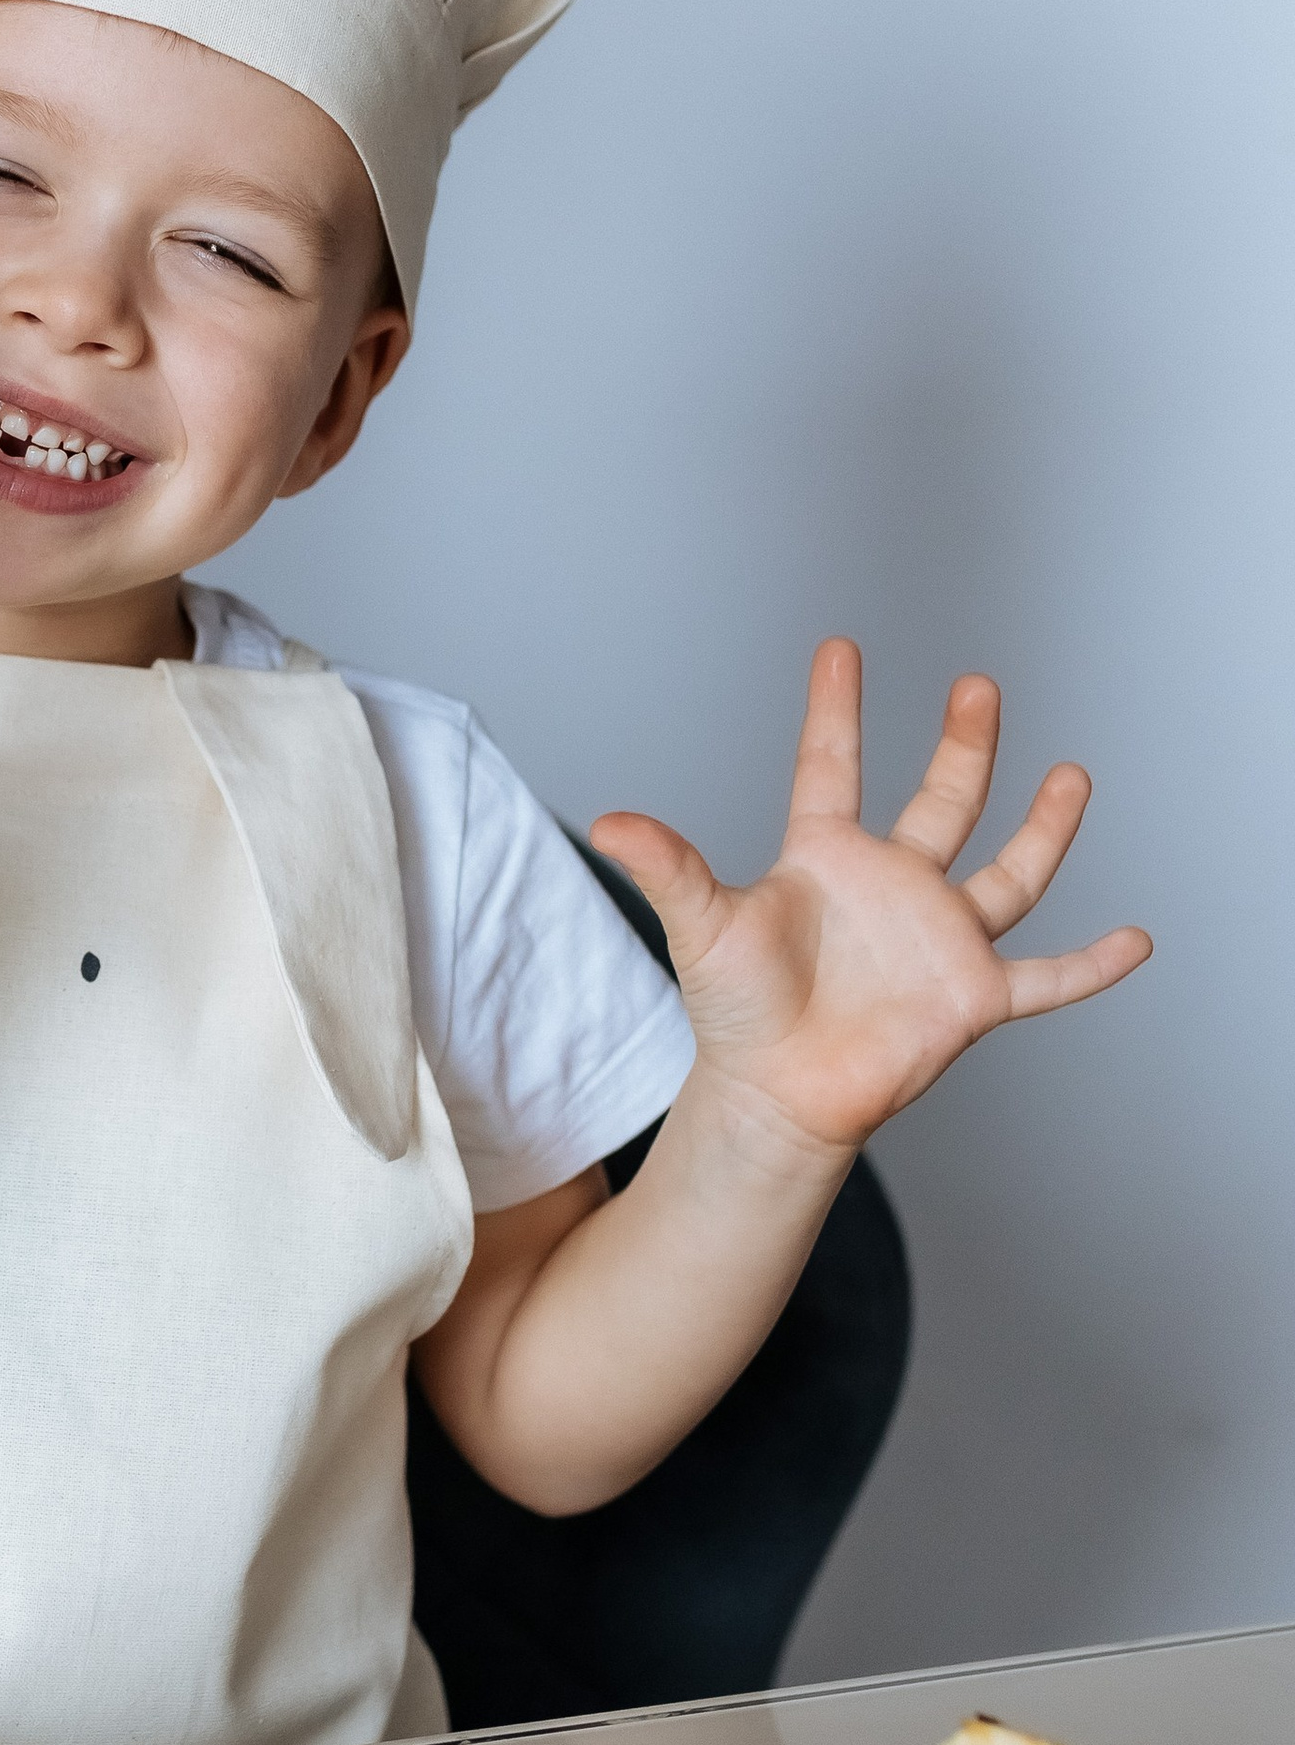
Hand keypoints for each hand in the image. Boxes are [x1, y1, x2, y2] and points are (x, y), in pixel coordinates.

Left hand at [589, 639, 1150, 1160]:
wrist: (774, 1096)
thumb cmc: (735, 1013)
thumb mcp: (703, 927)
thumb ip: (670, 868)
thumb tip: (607, 822)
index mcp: (826, 860)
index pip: (832, 767)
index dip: (835, 710)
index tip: (839, 648)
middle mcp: (893, 887)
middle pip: (941, 802)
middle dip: (963, 746)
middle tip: (979, 686)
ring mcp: (940, 938)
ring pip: (1009, 873)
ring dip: (1044, 829)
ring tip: (1074, 777)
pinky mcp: (973, 996)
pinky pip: (1048, 977)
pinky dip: (1093, 964)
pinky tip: (1138, 941)